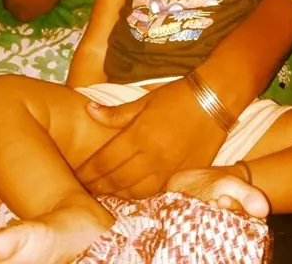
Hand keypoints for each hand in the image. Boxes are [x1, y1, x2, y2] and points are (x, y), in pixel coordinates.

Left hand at [76, 78, 226, 197]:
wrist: (216, 98)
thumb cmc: (177, 96)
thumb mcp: (145, 100)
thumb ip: (115, 113)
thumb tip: (88, 111)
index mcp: (139, 135)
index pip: (105, 161)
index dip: (87, 171)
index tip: (75, 175)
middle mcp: (152, 157)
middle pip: (117, 181)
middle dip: (97, 186)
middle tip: (84, 188)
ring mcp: (169, 169)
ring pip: (136, 192)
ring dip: (117, 194)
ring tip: (105, 192)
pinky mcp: (184, 175)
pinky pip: (157, 191)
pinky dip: (141, 195)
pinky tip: (132, 192)